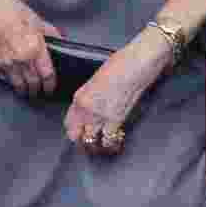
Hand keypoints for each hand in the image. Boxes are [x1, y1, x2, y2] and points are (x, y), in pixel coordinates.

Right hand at [0, 0, 62, 97]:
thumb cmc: (13, 10)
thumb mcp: (36, 19)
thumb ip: (50, 33)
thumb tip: (62, 41)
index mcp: (35, 48)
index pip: (47, 75)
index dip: (51, 84)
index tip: (51, 87)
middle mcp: (22, 59)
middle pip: (34, 83)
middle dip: (38, 88)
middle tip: (41, 90)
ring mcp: (7, 63)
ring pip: (19, 85)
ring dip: (25, 89)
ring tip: (28, 89)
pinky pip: (6, 79)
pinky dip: (12, 81)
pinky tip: (15, 78)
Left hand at [64, 34, 166, 156]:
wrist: (137, 62)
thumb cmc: (120, 64)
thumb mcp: (97, 80)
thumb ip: (90, 97)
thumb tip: (90, 110)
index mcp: (80, 96)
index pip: (68, 123)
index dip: (75, 132)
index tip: (80, 135)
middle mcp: (86, 108)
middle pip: (77, 136)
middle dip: (84, 142)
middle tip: (92, 142)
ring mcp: (100, 115)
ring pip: (91, 141)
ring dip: (97, 144)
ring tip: (104, 143)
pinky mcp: (116, 119)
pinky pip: (109, 139)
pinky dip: (112, 143)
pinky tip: (116, 140)